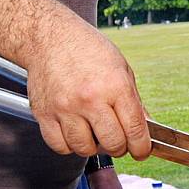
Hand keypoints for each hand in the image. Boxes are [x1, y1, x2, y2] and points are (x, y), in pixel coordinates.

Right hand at [27, 24, 150, 160]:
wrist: (49, 37)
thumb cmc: (86, 48)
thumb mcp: (121, 68)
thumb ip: (134, 101)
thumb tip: (144, 128)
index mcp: (114, 86)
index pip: (135, 130)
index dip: (141, 147)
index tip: (140, 150)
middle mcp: (90, 99)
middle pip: (113, 144)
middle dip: (120, 146)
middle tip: (117, 138)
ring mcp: (65, 108)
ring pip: (85, 149)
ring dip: (93, 145)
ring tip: (93, 130)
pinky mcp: (44, 114)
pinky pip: (60, 146)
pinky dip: (69, 144)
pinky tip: (74, 130)